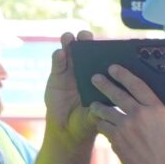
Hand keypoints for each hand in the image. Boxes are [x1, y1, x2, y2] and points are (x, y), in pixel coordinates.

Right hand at [44, 34, 104, 149]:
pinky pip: (58, 65)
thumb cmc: (87, 121)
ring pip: (70, 55)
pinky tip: (59, 53)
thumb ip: (100, 110)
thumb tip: (107, 106)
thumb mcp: (96, 116)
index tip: (108, 44)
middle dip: (86, 43)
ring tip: (69, 37)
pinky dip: (58, 58)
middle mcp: (87, 73)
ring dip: (70, 44)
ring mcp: (71, 73)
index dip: (105, 52)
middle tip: (86, 35)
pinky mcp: (57, 76)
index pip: (104, 62)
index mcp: (101, 80)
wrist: (67, 128)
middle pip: (87, 54)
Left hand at [87, 63, 164, 163]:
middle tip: (95, 78)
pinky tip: (107, 128)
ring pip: (104, 111)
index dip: (123, 74)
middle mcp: (139, 115)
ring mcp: (125, 128)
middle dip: (103, 84)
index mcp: (156, 109)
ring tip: (96, 105)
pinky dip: (105, 127)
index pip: (136, 84)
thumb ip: (157, 110)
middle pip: (115, 94)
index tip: (113, 68)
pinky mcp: (115, 141)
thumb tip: (148, 98)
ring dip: (99, 107)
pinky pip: (104, 128)